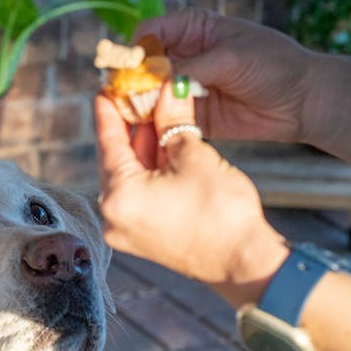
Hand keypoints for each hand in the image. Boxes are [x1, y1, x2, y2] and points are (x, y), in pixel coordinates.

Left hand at [94, 82, 288, 306]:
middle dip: (131, 127)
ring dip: (143, 147)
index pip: (108, 142)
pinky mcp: (141, 236)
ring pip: (129, 176)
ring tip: (156, 115)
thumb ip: (172, 119)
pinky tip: (162, 146)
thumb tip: (167, 89)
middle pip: (116, 159)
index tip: (105, 89)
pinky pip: (138, 194)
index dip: (109, 111)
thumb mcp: (194, 154)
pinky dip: (149, 171)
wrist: (245, 261)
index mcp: (118, 196)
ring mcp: (125, 229)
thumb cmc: (221, 211)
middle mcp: (112, 216)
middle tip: (137, 97)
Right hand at [136, 8, 318, 144]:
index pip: (149, 33)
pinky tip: (147, 130)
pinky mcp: (190, 114)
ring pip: (148, 94)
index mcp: (192, 29)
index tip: (129, 70)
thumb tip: (152, 80)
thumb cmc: (274, 65)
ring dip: (139, 104)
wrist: (304, 101)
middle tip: (123, 98)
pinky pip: (164, 118)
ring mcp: (184, 87)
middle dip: (131, 81)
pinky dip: (154, 124)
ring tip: (133, 116)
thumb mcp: (230, 58)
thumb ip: (190, 67)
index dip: (135, 50)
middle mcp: (184, 55)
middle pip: (143, 66)